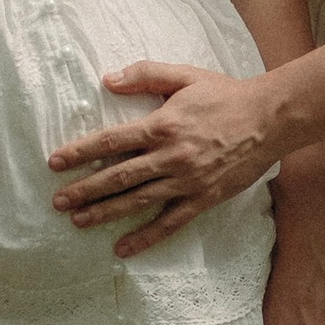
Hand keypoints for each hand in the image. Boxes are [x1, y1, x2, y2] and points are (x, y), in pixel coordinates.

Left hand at [48, 63, 279, 254]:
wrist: (269, 119)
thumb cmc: (225, 94)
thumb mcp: (184, 76)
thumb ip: (144, 75)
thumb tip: (107, 80)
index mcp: (162, 125)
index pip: (110, 141)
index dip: (80, 152)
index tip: (55, 162)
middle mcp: (170, 156)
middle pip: (118, 176)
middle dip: (84, 189)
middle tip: (58, 201)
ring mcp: (186, 181)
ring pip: (137, 201)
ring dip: (105, 213)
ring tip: (78, 221)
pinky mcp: (203, 198)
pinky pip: (169, 222)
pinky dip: (145, 237)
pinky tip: (123, 248)